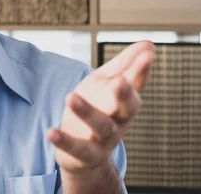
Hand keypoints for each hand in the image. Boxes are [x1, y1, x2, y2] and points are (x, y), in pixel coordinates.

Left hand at [48, 40, 154, 174]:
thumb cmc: (99, 110)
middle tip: (119, 81)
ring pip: (101, 127)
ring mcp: (104, 139)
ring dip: (87, 112)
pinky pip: (77, 149)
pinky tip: (51, 132)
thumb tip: (149, 44)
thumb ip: (125, 65)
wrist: (86, 155)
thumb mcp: (107, 84)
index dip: (142, 71)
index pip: (136, 85)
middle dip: (125, 95)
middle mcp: (119, 121)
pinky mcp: (86, 155)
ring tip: (70, 96)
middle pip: (127, 109)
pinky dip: (64, 141)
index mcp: (125, 101)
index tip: (147, 55)